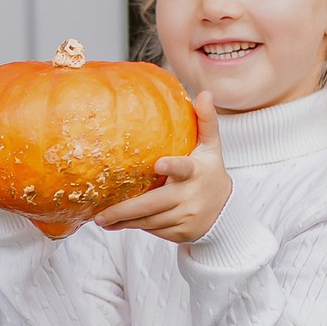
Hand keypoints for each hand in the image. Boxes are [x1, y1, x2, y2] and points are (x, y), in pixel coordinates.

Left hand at [95, 93, 231, 245]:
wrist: (226, 211)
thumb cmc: (210, 171)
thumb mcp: (212, 147)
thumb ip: (206, 120)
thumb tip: (204, 92)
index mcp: (197, 172)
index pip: (184, 168)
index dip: (171, 166)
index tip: (158, 164)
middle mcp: (191, 196)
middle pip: (154, 204)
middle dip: (125, 210)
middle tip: (101, 214)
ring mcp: (187, 217)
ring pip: (150, 221)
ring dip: (125, 221)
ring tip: (103, 220)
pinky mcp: (182, 233)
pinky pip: (154, 230)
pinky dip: (137, 226)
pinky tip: (120, 223)